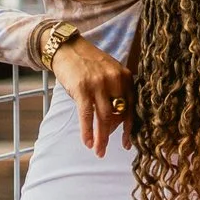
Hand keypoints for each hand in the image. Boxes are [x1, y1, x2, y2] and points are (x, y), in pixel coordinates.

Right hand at [51, 35, 132, 155]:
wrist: (67, 48)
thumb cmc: (89, 64)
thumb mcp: (110, 72)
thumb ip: (116, 92)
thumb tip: (116, 121)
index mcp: (125, 77)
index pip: (132, 106)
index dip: (129, 127)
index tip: (127, 143)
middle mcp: (115, 80)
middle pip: (118, 114)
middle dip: (113, 135)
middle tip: (106, 150)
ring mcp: (99, 84)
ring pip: (104, 117)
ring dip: (101, 138)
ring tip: (98, 151)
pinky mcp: (82, 88)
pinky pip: (87, 115)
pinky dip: (87, 131)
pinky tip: (88, 142)